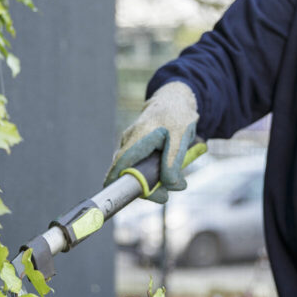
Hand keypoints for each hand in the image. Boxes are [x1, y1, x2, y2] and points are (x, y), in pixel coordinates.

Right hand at [104, 81, 197, 202]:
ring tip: (177, 182)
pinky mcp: (137, 148)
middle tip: (165, 195)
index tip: (115, 193)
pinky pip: (141, 165)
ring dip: (154, 181)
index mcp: (139, 136)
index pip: (121, 161)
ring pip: (137, 170)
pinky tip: (171, 174)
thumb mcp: (181, 138)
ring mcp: (132, 143)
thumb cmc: (177, 117)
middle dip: (146, 187)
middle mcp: (130, 140)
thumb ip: (174, 162)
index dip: (115, 178)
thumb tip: (169, 184)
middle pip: (128, 170)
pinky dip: (155, 173)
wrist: (175, 100)